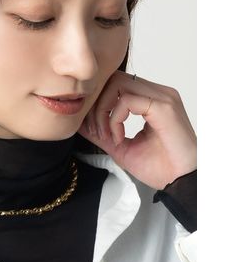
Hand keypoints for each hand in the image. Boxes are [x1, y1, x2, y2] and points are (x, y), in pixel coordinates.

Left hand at [78, 70, 196, 190]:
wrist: (182, 183)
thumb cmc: (160, 167)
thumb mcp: (120, 147)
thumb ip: (101, 133)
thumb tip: (80, 123)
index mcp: (150, 100)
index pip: (115, 84)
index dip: (97, 103)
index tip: (93, 130)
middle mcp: (157, 93)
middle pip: (113, 79)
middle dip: (97, 104)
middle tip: (96, 131)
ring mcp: (162, 97)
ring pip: (117, 84)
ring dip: (103, 111)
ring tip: (107, 135)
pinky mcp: (164, 107)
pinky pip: (127, 101)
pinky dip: (115, 119)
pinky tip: (119, 138)